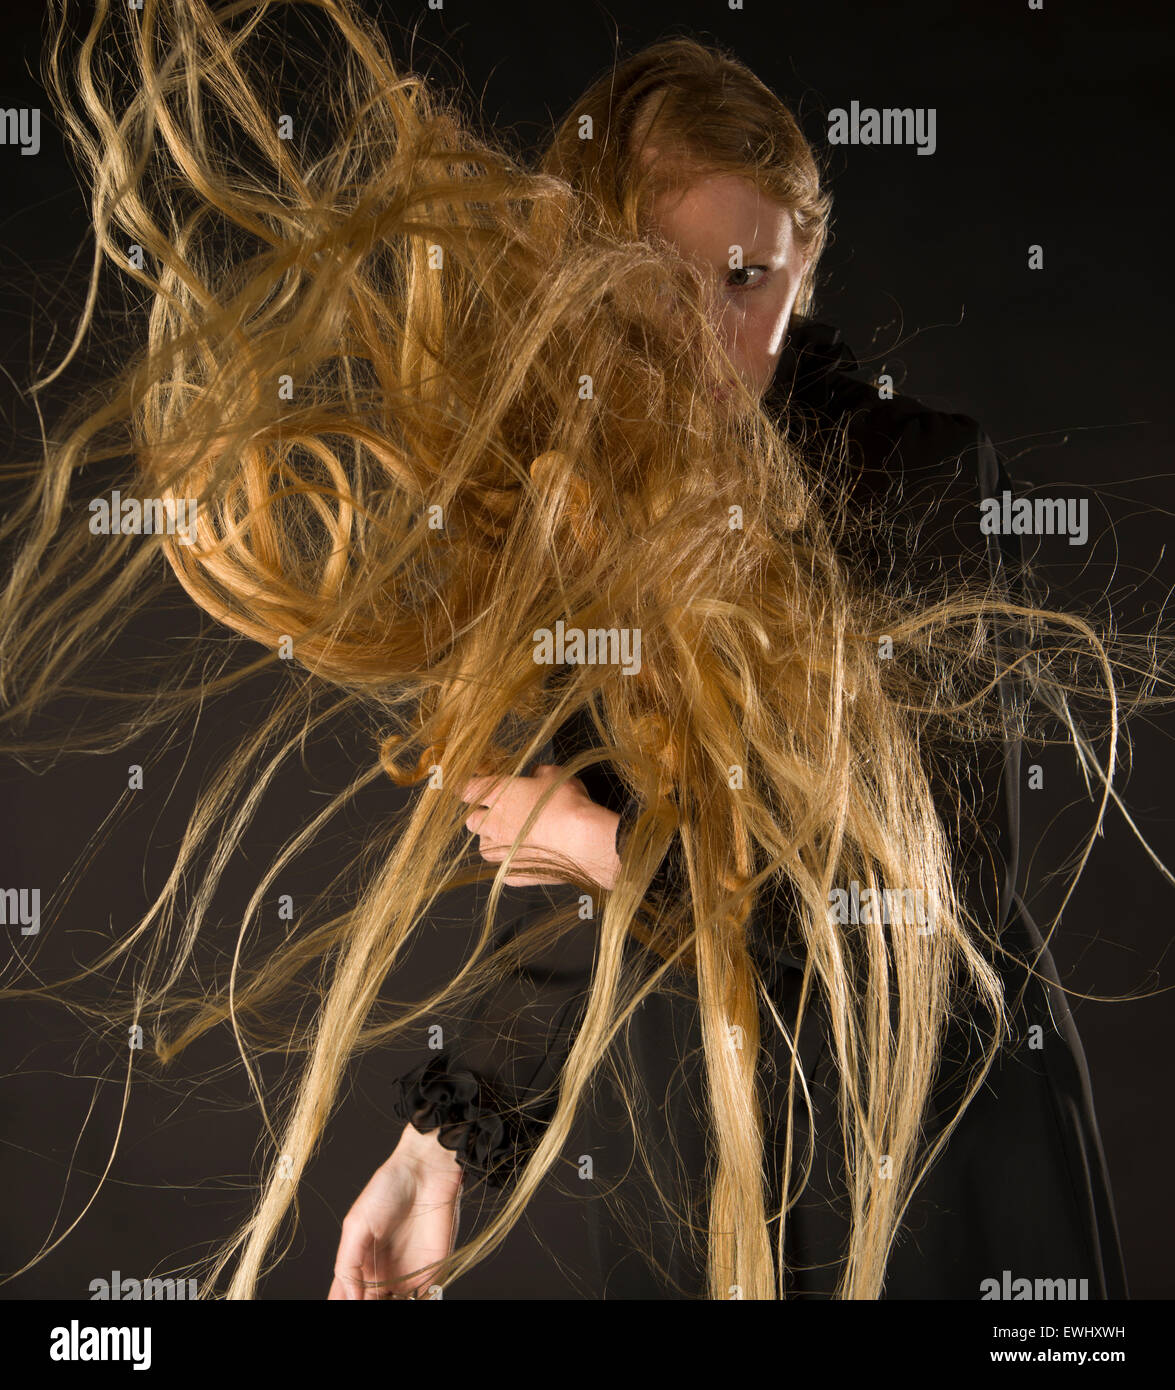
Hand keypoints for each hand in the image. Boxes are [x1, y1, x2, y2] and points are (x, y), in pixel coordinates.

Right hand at [328, 1124, 463, 1300]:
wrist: (426, 1171)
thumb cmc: (387, 1189)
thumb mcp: (357, 1224)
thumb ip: (348, 1264)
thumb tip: (350, 1297)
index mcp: (361, 1264)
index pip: (347, 1296)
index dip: (344, 1303)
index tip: (344, 1307)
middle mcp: (383, 1274)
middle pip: (371, 1304)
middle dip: (367, 1307)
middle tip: (368, 1304)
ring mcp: (407, 1276)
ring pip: (396, 1304)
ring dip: (391, 1307)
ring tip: (386, 1302)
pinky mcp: (432, 1274)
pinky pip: (424, 1299)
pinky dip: (418, 1304)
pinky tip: (406, 1302)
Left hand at [462, 763, 621, 889]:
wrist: (581, 841)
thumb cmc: (567, 806)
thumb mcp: (554, 774)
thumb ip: (538, 773)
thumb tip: (534, 774)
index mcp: (499, 795)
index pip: (467, 789)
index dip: (465, 786)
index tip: (465, 786)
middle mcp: (494, 825)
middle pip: (470, 821)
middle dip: (479, 815)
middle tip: (496, 811)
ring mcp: (502, 852)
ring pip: (483, 847)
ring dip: (492, 840)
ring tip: (510, 836)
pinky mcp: (514, 873)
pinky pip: (503, 869)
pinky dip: (510, 863)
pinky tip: (525, 857)